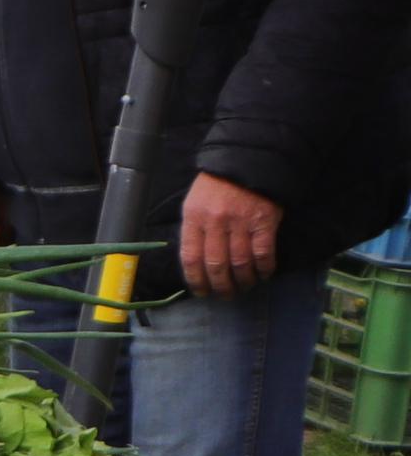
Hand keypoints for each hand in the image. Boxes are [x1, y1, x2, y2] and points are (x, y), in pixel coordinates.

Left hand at [179, 172, 282, 296]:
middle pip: (216, 265)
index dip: (196, 280)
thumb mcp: (195, 203)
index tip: (201, 292)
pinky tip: (263, 275)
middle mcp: (216, 222)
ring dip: (243, 280)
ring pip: (240, 263)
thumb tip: (194, 262)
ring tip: (244, 287)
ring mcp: (241, 222)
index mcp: (194, 217)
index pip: (191, 257)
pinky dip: (264, 268)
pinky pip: (263, 253)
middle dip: (220, 286)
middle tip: (225, 295)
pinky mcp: (264, 221)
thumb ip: (194, 230)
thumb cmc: (217, 184)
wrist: (247, 161)